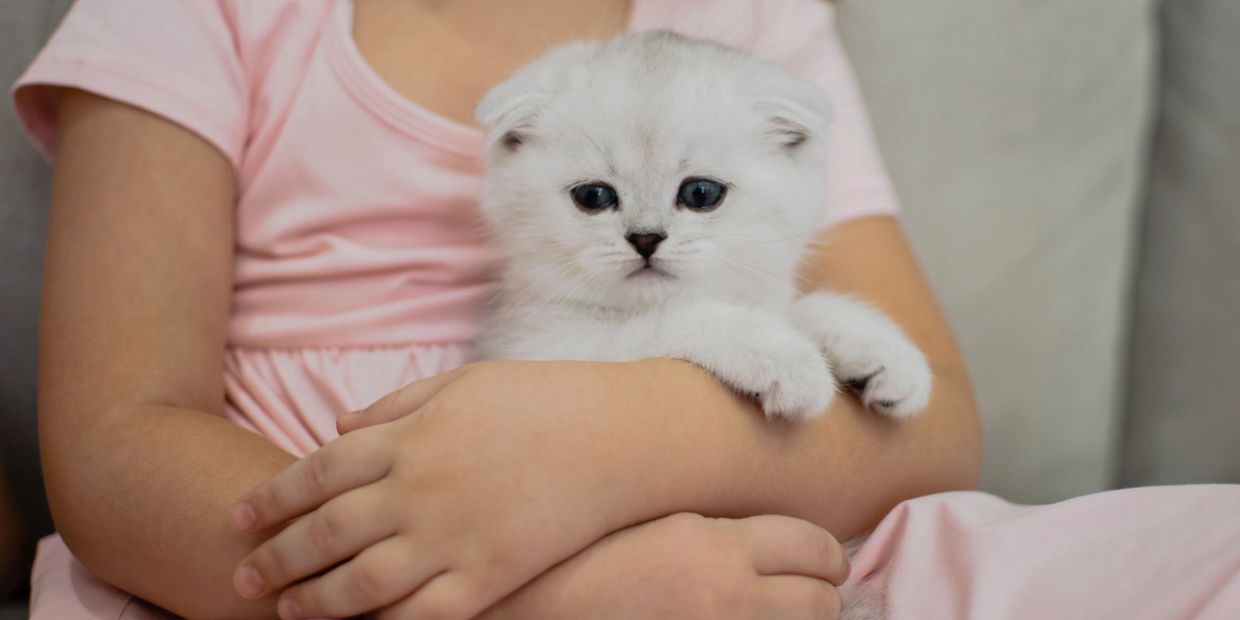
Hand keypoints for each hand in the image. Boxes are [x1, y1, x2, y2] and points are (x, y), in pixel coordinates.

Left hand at [229, 360, 672, 619]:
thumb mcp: (462, 384)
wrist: (618, 437)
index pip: (318, 472)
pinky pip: (422, 614)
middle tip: (244, 575)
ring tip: (288, 611)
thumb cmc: (542, 399)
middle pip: (327, 531)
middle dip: (277, 557)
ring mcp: (453, 537)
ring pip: (361, 583)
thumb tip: (336, 425)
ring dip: (316, 600)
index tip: (239, 517)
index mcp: (411, 437)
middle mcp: (420, 490)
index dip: (272, 497)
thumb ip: (394, 405)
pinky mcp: (489, 576)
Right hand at [480, 512, 847, 619]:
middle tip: (806, 591)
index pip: (814, 546)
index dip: (827, 555)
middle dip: (819, 595)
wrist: (524, 612)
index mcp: (712, 545)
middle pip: (822, 600)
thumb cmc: (571, 557)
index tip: (824, 559)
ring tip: (768, 610)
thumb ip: (701, 524)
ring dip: (795, 619)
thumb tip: (742, 522)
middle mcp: (729, 595)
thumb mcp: (642, 522)